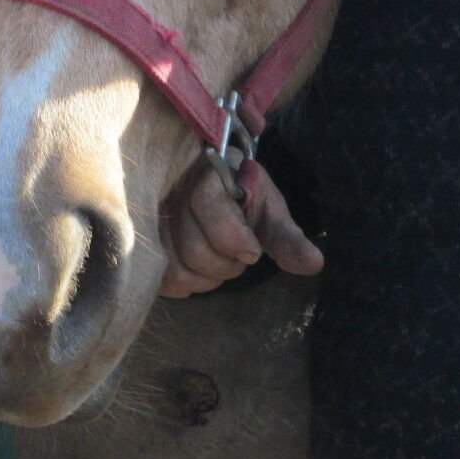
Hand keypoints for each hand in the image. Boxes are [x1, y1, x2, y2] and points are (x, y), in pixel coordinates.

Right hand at [157, 158, 323, 297]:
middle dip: (228, 264)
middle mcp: (172, 193)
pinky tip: (199, 270)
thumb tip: (315, 264)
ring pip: (177, 268)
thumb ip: (287, 236)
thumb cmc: (243, 195)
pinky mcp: (144, 240)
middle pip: (195, 249)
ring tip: (219, 261)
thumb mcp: (269, 208)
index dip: (236, 239)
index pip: (211, 208)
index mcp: (208, 175)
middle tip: (240, 254)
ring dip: (208, 277)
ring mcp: (152, 217)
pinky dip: (187, 284)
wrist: (210, 180)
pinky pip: (161, 278)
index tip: (254, 249)